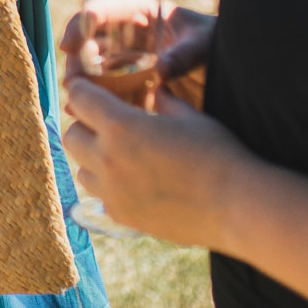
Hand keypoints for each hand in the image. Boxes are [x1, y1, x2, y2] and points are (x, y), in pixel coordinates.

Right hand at [61, 0, 213, 110]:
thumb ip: (184, 54)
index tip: (70, 43)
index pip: (104, 8)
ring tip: (76, 102)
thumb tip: (159, 67)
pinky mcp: (128, 83)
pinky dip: (93, 100)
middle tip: (73, 82)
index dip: (82, 23)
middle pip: (89, 40)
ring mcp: (126, 58)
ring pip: (91, 67)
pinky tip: (82, 113)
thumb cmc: (217, 47)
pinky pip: (105, 89)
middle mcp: (127, 32)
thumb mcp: (204, 46)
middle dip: (76, 60)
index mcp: (142, 11)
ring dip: (81, 82)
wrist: (231, 72)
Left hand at [61, 75, 248, 246]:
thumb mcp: (189, 116)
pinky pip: (100, 196)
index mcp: (120, 126)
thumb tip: (155, 91)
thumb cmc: (217, 154)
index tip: (91, 90)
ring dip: (93, 158)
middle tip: (107, 124)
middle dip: (85, 126)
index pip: (78, 98)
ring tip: (122, 154)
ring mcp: (111, 192)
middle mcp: (107, 159)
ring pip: (81, 168)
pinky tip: (135, 182)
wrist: (236, 208)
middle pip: (71, 136)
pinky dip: (109, 186)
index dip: (84, 90)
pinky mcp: (121, 217)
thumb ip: (163, 101)